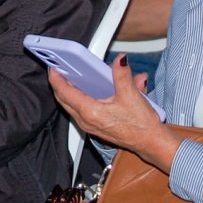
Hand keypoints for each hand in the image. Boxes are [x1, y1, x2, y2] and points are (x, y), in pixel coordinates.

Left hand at [49, 56, 181, 171]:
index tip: (52, 66)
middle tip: (58, 69)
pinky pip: (77, 110)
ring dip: (66, 91)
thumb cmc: (141, 125)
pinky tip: (85, 89)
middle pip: (63, 99)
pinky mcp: (94, 127)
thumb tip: (120, 60)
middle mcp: (86, 120)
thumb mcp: (132, 95)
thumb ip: (122, 74)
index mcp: (91, 112)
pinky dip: (76, 98)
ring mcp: (88, 125)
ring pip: (69, 105)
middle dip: (58, 83)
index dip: (55, 78)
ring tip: (68, 76)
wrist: (150, 143)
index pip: (64, 92)